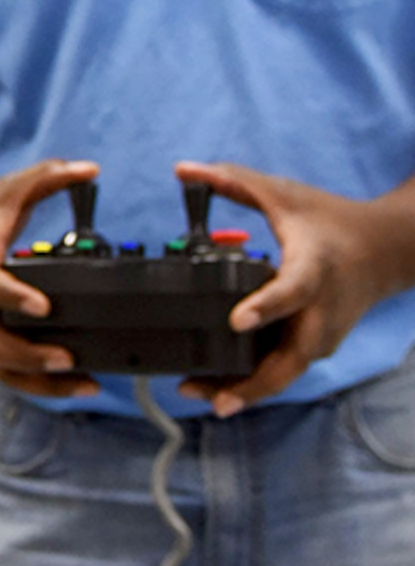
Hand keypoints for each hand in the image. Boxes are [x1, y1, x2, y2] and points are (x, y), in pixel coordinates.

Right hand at [0, 157, 101, 398]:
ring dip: (38, 380)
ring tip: (81, 381)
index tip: (43, 306)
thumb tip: (91, 168)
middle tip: (66, 357)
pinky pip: (8, 370)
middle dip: (27, 355)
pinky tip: (76, 385)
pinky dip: (39, 384)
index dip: (12, 297)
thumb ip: (49, 175)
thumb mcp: (9, 189)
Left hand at [175, 159, 410, 416]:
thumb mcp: (283, 195)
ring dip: (245, 390)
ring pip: (284, 375)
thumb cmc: (330, 221)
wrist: (384, 250)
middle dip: (248, 382)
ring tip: (199, 395)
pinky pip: (284, 372)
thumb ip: (232, 182)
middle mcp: (321, 311)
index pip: (291, 292)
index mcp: (314, 268)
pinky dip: (255, 384)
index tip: (236, 320)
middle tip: (206, 395)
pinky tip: (217, 390)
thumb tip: (182, 170)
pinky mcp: (317, 348)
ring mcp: (322, 335)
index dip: (264, 307)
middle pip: (288, 359)